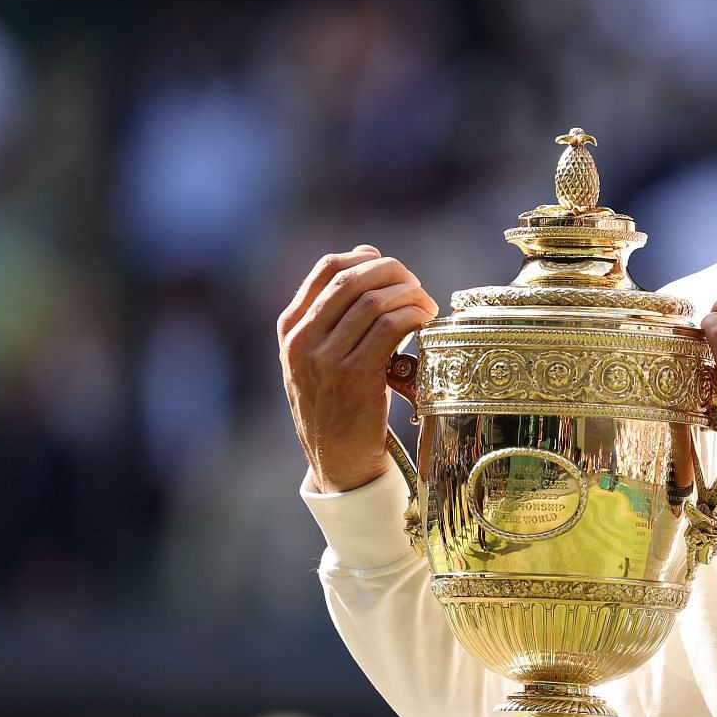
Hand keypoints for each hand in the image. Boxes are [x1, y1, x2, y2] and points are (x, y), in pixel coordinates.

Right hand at [279, 245, 438, 493]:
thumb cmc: (338, 404)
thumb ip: (336, 311)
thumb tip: (367, 254)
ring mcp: (325, 359)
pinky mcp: (354, 377)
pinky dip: (414, 316)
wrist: (337, 462)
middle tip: (417, 287)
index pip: (328, 268)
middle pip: (353, 279)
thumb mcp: (321, 356)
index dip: (366, 259)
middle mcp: (301, 340)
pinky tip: (426, 323)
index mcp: (291, 328)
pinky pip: (390, 327)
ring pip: (375, 301)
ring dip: (410, 296)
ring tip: (426, 308)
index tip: (392, 270)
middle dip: (394, 274)